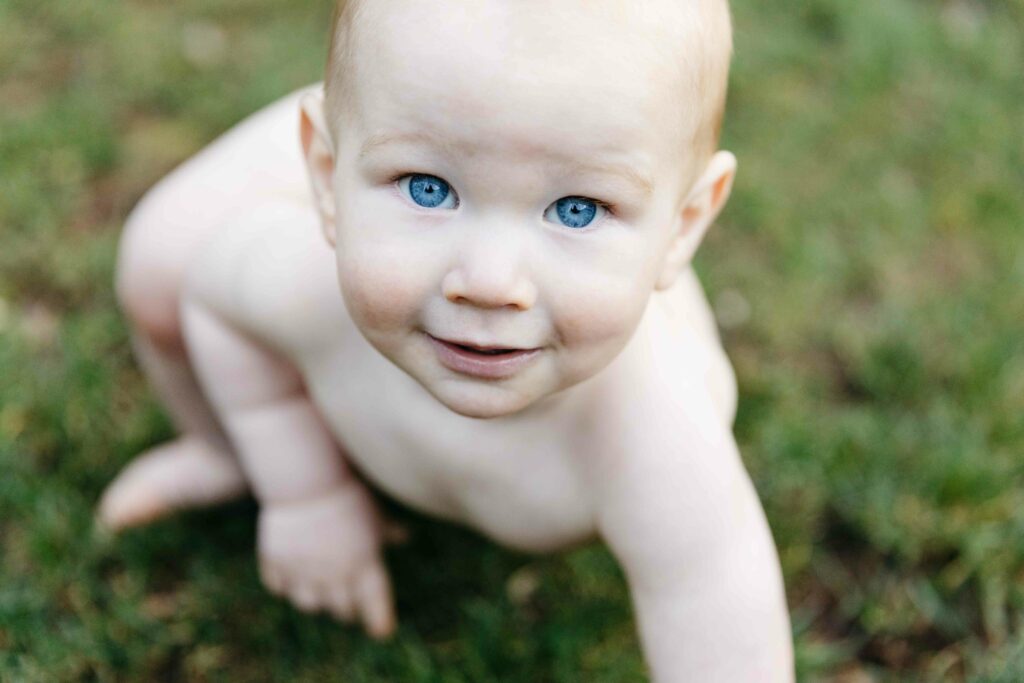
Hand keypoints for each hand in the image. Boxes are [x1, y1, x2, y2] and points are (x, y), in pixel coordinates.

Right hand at [258, 483, 395, 638]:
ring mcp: (302, 572)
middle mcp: (334, 576)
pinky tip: (292, 577)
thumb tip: (406, 537)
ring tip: (320, 591)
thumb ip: (388, 531)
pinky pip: (280, 588)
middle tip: (350, 605)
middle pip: (343, 610)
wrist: (305, 479)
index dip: (380, 620)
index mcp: (364, 565)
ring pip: (310, 605)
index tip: (382, 630)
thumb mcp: (374, 513)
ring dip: (317, 600)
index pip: (375, 605)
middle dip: (348, 609)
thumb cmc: (347, 493)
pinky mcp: (276, 563)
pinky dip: (286, 586)